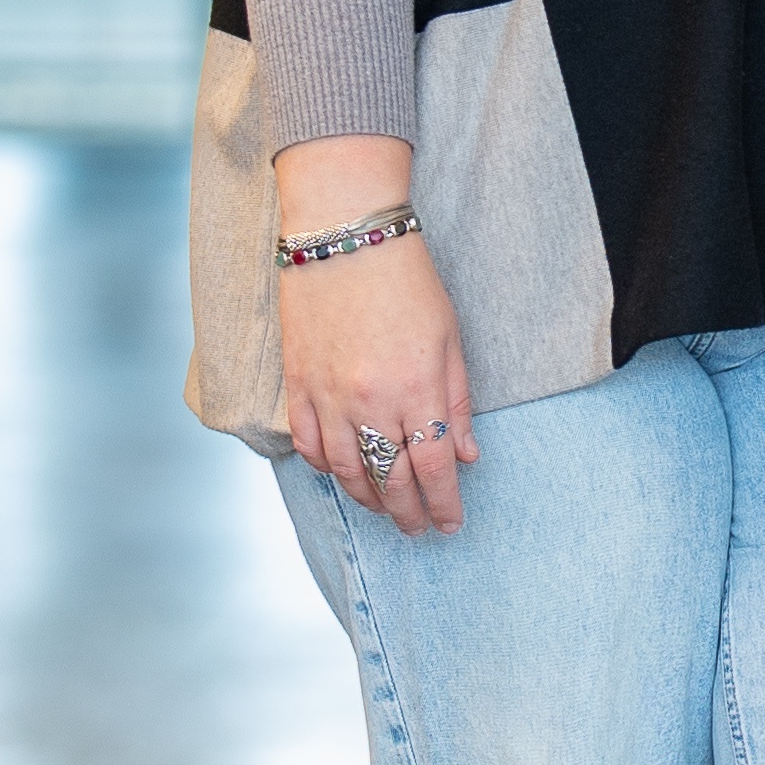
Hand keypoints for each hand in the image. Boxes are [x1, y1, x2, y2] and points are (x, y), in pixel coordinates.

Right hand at [273, 152, 472, 534]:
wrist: (344, 235)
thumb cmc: (408, 280)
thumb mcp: (450, 339)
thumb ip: (457, 401)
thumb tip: (466, 455)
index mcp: (416, 390)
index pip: (432, 469)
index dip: (444, 505)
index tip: (450, 524)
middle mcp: (370, 402)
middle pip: (390, 481)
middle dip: (409, 513)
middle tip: (420, 530)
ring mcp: (329, 395)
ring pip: (346, 471)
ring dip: (368, 499)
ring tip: (384, 510)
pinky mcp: (298, 383)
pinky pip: (308, 445)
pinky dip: (326, 467)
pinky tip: (342, 474)